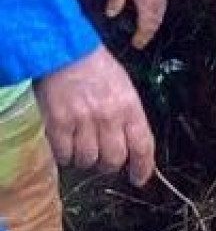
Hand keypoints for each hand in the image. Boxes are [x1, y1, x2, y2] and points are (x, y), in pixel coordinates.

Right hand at [33, 44, 155, 185]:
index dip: (143, 168)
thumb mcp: (125, 88)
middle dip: (110, 165)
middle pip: (114, 159)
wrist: (65, 51)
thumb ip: (129, 116)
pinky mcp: (58, 122)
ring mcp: (82, 121)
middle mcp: (109, 117)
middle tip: (104, 161)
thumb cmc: (97, 68)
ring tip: (82, 149)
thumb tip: (132, 144)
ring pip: (88, 159)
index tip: (139, 179)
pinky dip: (64, 155)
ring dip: (85, 160)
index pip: (143, 146)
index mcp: (130, 107)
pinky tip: (65, 145)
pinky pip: (63, 153)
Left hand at [105, 0, 170, 49]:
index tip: (137, 44)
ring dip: (154, 23)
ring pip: (160, 15)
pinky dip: (156, 13)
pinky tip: (151, 11)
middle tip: (142, 39)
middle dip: (149, 33)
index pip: (146, 27)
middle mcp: (158, 2)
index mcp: (148, 5)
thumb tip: (111, 14)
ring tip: (147, 28)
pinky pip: (161, 6)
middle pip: (155, 23)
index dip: (141, 37)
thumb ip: (116, 1)